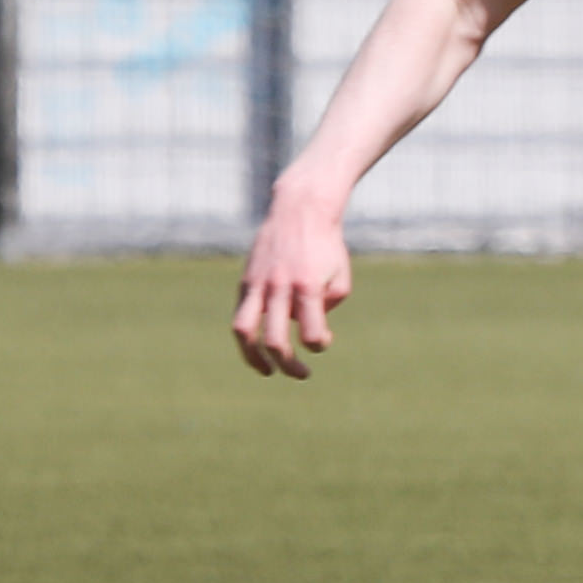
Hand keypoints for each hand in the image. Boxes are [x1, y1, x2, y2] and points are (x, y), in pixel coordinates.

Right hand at [235, 193, 353, 378]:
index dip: (319, 345)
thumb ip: (328, 308)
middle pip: (277, 341)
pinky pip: (241, 315)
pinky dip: (249, 335)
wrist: (300, 208)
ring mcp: (259, 284)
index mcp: (308, 286)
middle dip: (290, 365)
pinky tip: (260, 343)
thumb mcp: (340, 276)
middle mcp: (280, 287)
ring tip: (267, 371)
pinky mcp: (247, 280)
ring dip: (254, 359)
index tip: (323, 339)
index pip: (312, 335)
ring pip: (244, 332)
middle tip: (302, 373)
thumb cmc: (326, 245)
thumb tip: (311, 332)